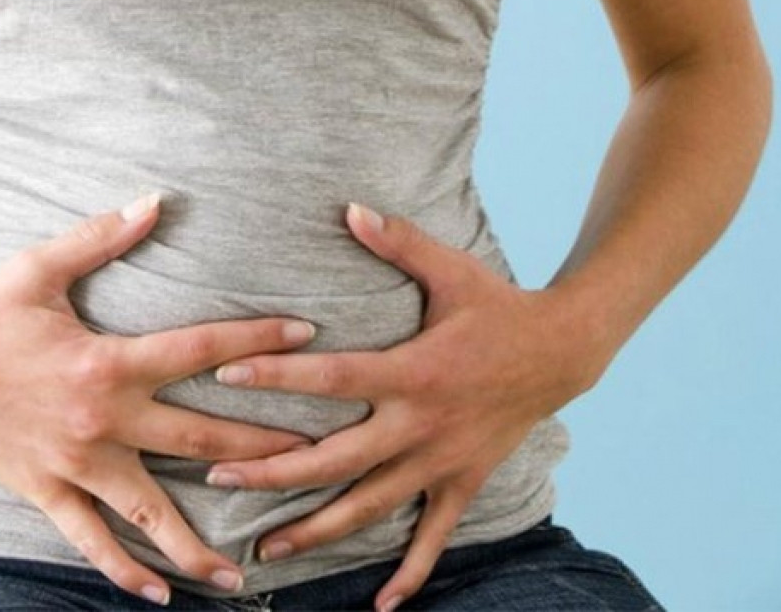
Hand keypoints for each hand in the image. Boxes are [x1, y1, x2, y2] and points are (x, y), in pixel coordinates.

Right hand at [0, 192, 317, 605]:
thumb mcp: (42, 268)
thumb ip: (102, 237)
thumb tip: (154, 200)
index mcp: (110, 360)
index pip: (202, 350)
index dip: (257, 341)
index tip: (307, 335)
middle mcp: (104, 418)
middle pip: (201, 436)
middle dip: (263, 446)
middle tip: (316, 457)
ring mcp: (79, 462)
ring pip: (151, 510)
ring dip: (197, 543)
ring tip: (240, 575)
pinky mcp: (50, 490)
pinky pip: (92, 540)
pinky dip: (124, 570)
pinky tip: (159, 594)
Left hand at [205, 203, 609, 611]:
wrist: (564, 351)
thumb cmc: (498, 306)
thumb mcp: (453, 269)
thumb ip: (399, 241)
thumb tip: (347, 208)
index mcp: (413, 371)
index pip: (334, 378)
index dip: (278, 377)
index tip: (224, 377)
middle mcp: (422, 425)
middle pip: (336, 457)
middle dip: (274, 470)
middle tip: (217, 478)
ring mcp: (442, 461)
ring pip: (371, 505)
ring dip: (318, 529)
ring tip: (266, 548)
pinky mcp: (462, 481)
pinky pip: (434, 536)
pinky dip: (411, 572)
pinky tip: (383, 604)